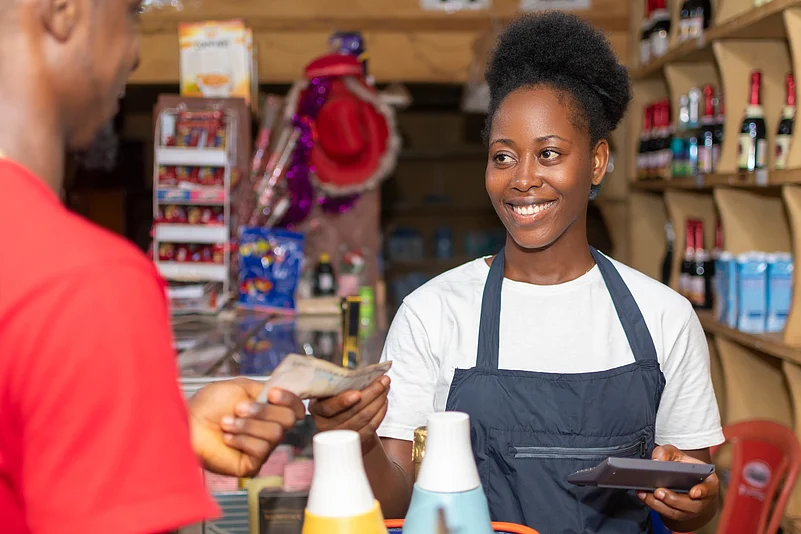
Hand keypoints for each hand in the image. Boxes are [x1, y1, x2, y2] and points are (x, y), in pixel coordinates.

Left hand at [188, 378, 304, 477]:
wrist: (189, 422)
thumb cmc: (208, 405)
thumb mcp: (241, 387)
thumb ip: (265, 389)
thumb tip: (282, 394)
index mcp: (268, 410)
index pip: (296, 408)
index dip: (288, 399)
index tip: (271, 394)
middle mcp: (268, 429)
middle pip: (287, 420)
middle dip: (263, 411)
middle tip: (239, 408)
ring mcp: (261, 448)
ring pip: (274, 434)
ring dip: (247, 425)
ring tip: (226, 423)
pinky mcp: (251, 465)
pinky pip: (261, 450)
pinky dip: (242, 440)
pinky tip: (227, 438)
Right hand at [309, 376, 389, 452]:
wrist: (339, 419)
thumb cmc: (335, 398)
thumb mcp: (331, 389)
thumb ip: (341, 383)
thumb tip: (363, 373)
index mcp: (317, 408)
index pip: (329, 407)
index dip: (343, 401)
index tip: (358, 394)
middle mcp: (326, 424)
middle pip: (352, 411)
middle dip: (372, 393)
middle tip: (384, 380)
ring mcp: (341, 435)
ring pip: (364, 418)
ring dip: (379, 400)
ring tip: (386, 387)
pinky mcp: (355, 440)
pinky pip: (371, 427)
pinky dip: (380, 412)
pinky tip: (384, 401)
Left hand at [638, 445, 718, 525]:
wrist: (681, 479)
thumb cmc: (681, 465)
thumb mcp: (675, 453)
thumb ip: (666, 452)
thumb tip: (656, 460)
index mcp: (708, 482)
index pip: (709, 488)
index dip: (703, 491)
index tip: (693, 493)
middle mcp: (701, 499)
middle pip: (691, 505)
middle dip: (673, 499)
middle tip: (658, 492)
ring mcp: (689, 509)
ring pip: (676, 512)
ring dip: (659, 504)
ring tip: (646, 493)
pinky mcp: (677, 514)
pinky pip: (666, 513)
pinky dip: (653, 505)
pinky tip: (642, 495)